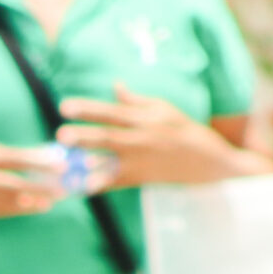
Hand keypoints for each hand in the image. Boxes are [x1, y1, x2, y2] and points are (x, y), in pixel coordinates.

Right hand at [0, 139, 63, 220]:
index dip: (38, 162)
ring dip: (32, 202)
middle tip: (62, 190)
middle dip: (39, 188)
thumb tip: (40, 156)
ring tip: (52, 201)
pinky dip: (20, 209)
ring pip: (9, 202)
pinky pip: (2, 211)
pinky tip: (37, 206)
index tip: (62, 164)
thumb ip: (7, 154)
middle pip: (13, 185)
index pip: (13, 159)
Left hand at [59, 85, 238, 186]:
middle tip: (62, 135)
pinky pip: (117, 183)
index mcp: (144, 118)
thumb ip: (136, 100)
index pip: (111, 111)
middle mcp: (141, 139)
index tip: (64, 107)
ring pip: (112, 162)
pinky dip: (101, 185)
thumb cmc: (185, 130)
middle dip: (85, 136)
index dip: (88, 109)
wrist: (210, 161)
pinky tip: (82, 188)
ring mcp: (142, 161)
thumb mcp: (164, 109)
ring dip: (91, 163)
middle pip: (108, 136)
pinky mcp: (143, 179)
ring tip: (72, 164)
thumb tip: (114, 85)